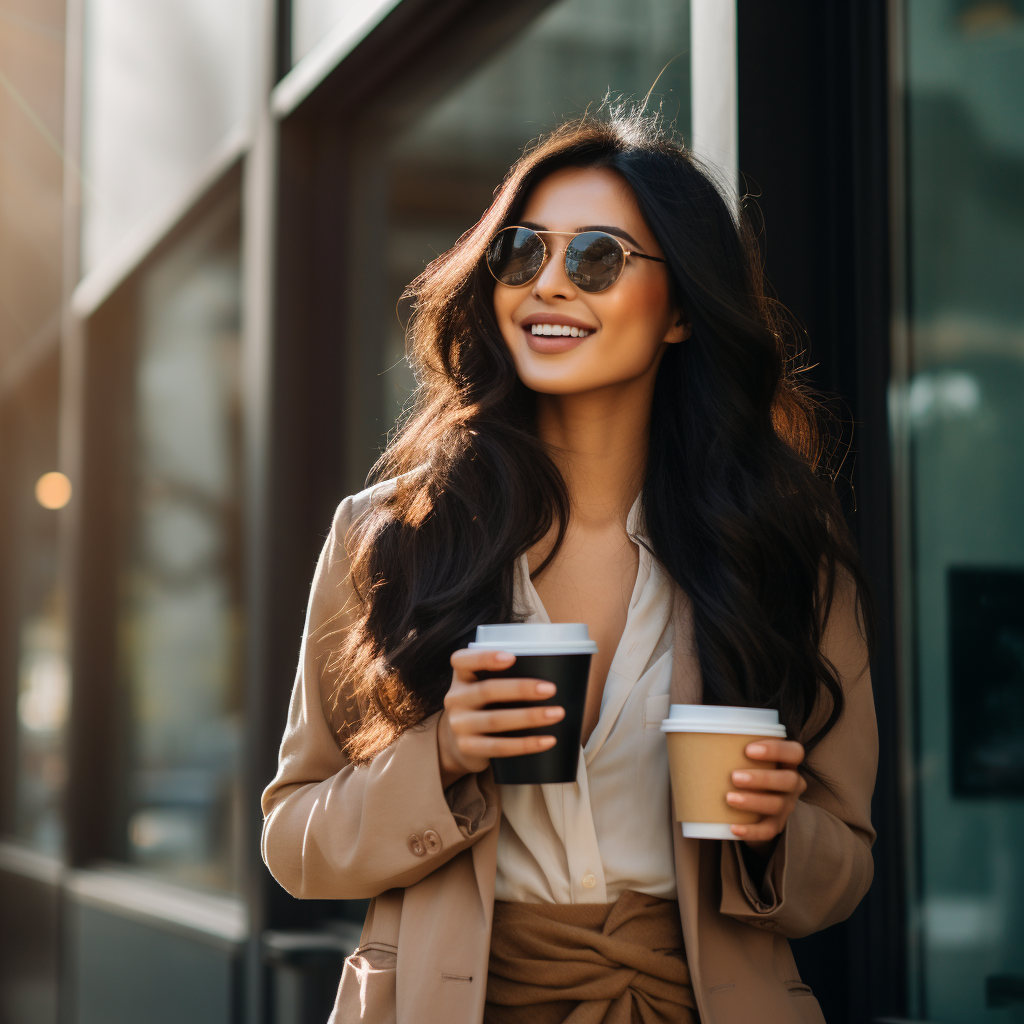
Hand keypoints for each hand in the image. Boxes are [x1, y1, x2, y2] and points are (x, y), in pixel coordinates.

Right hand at [437, 649, 564, 787]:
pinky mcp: (468, 748)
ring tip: (557, 714)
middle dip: (521, 689)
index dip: (485, 657)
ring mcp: (459, 725)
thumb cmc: (486, 704)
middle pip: (487, 691)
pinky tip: (547, 740)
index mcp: (462, 675)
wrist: (459, 743)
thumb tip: (559, 664)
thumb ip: (507, 674)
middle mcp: (455, 698)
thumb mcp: (484, 684)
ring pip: (495, 720)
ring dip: (530, 717)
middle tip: (551, 689)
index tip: (512, 657)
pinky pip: (499, 747)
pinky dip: (526, 744)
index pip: (463, 660)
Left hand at [726, 739, 806, 854]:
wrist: (753, 806)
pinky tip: (733, 827)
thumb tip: (692, 737)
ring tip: (729, 798)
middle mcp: (792, 784)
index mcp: (787, 762)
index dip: (776, 749)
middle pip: (788, 780)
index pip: (794, 752)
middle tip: (734, 776)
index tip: (748, 749)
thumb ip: (731, 747)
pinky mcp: (776, 825)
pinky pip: (767, 831)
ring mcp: (786, 806)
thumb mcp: (744, 757)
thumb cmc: (745, 769)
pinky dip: (750, 830)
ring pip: (777, 805)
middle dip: (762, 778)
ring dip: (753, 801)